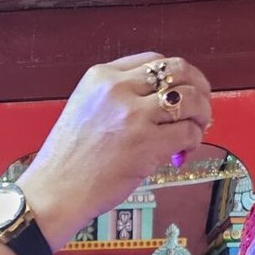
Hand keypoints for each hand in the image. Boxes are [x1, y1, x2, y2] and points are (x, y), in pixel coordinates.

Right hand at [21, 56, 210, 250]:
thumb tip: (161, 104)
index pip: (154, 61)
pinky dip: (193, 141)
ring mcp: (133, 116)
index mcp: (101, 77)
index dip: (176, 75)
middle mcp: (118, 89)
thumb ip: (118, 98)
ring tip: (194, 132)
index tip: (183, 90)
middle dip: (198, 87)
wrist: (53, 193)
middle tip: (201, 108)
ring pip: (190, 99)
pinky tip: (181, 153)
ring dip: (201, 115)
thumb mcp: (84, 110)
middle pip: (178, 70)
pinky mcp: (146, 144)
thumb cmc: (66, 162)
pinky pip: (188, 133)